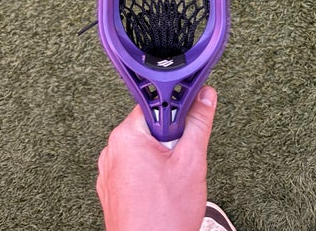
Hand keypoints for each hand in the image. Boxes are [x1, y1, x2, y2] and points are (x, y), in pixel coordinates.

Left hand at [97, 86, 216, 230]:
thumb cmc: (164, 217)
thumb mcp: (191, 162)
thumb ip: (198, 123)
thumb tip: (205, 97)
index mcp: (127, 136)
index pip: (155, 104)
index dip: (177, 112)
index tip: (189, 117)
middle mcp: (112, 150)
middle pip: (150, 128)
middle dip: (171, 140)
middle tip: (182, 160)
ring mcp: (110, 172)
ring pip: (144, 149)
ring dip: (162, 158)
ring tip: (172, 181)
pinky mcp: (112, 189)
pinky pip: (135, 169)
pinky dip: (150, 174)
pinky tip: (161, 191)